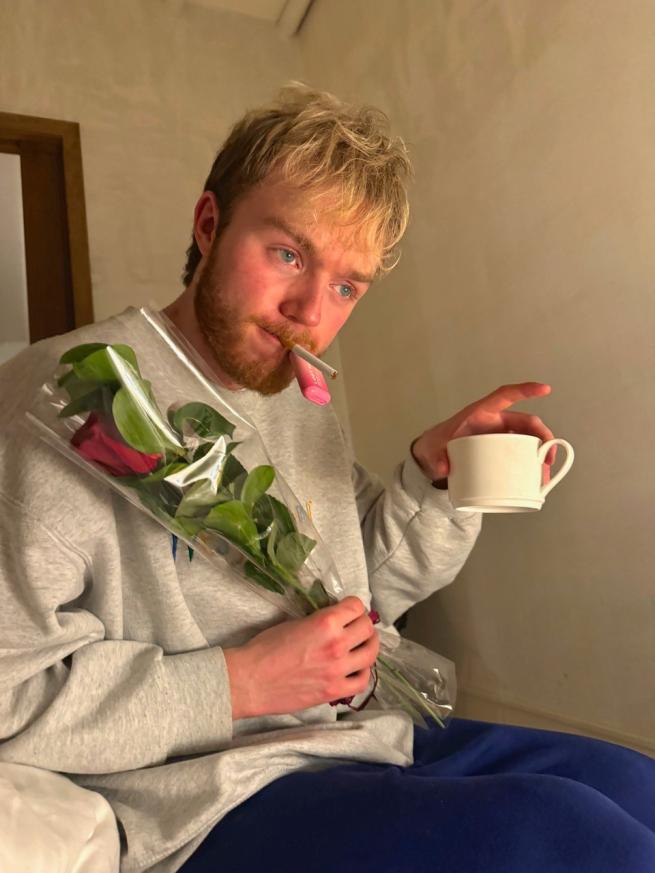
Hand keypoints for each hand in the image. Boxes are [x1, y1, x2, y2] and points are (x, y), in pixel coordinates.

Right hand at [223, 596, 379, 719]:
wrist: (251, 680)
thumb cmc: (265, 649)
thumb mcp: (295, 623)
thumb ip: (319, 621)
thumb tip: (335, 620)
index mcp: (325, 623)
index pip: (356, 607)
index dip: (353, 606)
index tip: (350, 609)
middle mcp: (337, 645)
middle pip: (367, 628)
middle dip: (363, 624)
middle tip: (357, 626)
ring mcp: (338, 670)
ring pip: (370, 653)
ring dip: (368, 646)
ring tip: (362, 645)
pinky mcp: (334, 691)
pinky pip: (362, 681)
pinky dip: (363, 672)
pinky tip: (355, 668)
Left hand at [411, 382, 556, 484]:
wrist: (434, 453)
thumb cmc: (437, 444)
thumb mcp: (433, 450)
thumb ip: (436, 457)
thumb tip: (445, 468)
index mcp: (480, 413)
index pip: (505, 395)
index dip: (524, 391)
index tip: (544, 389)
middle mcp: (494, 422)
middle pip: (526, 423)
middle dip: (542, 437)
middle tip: (547, 457)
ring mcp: (499, 436)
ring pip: (528, 440)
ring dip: (540, 454)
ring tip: (544, 473)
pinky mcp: (500, 450)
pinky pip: (521, 453)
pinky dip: (530, 465)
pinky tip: (535, 478)